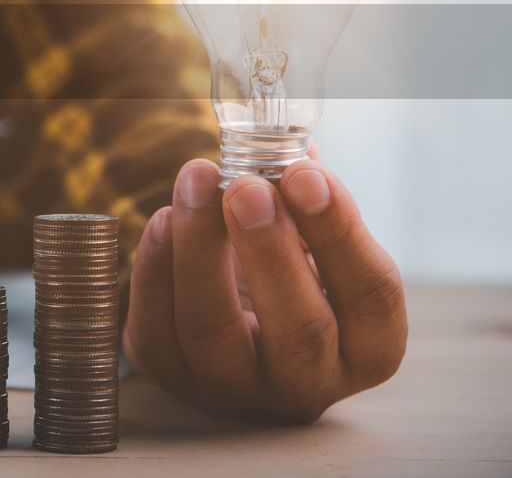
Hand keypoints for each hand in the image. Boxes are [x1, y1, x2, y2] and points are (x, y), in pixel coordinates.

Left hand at [123, 157, 406, 422]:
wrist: (228, 324)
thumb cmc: (283, 269)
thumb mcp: (310, 238)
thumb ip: (305, 194)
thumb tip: (283, 138)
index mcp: (365, 346)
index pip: (372, 297)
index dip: (340, 233)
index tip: (306, 175)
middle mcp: (307, 383)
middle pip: (298, 330)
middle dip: (269, 250)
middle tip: (246, 187)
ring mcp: (235, 389)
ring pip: (212, 330)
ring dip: (200, 247)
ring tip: (197, 179)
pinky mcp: (172, 377)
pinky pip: (156, 330)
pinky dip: (156, 269)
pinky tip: (164, 219)